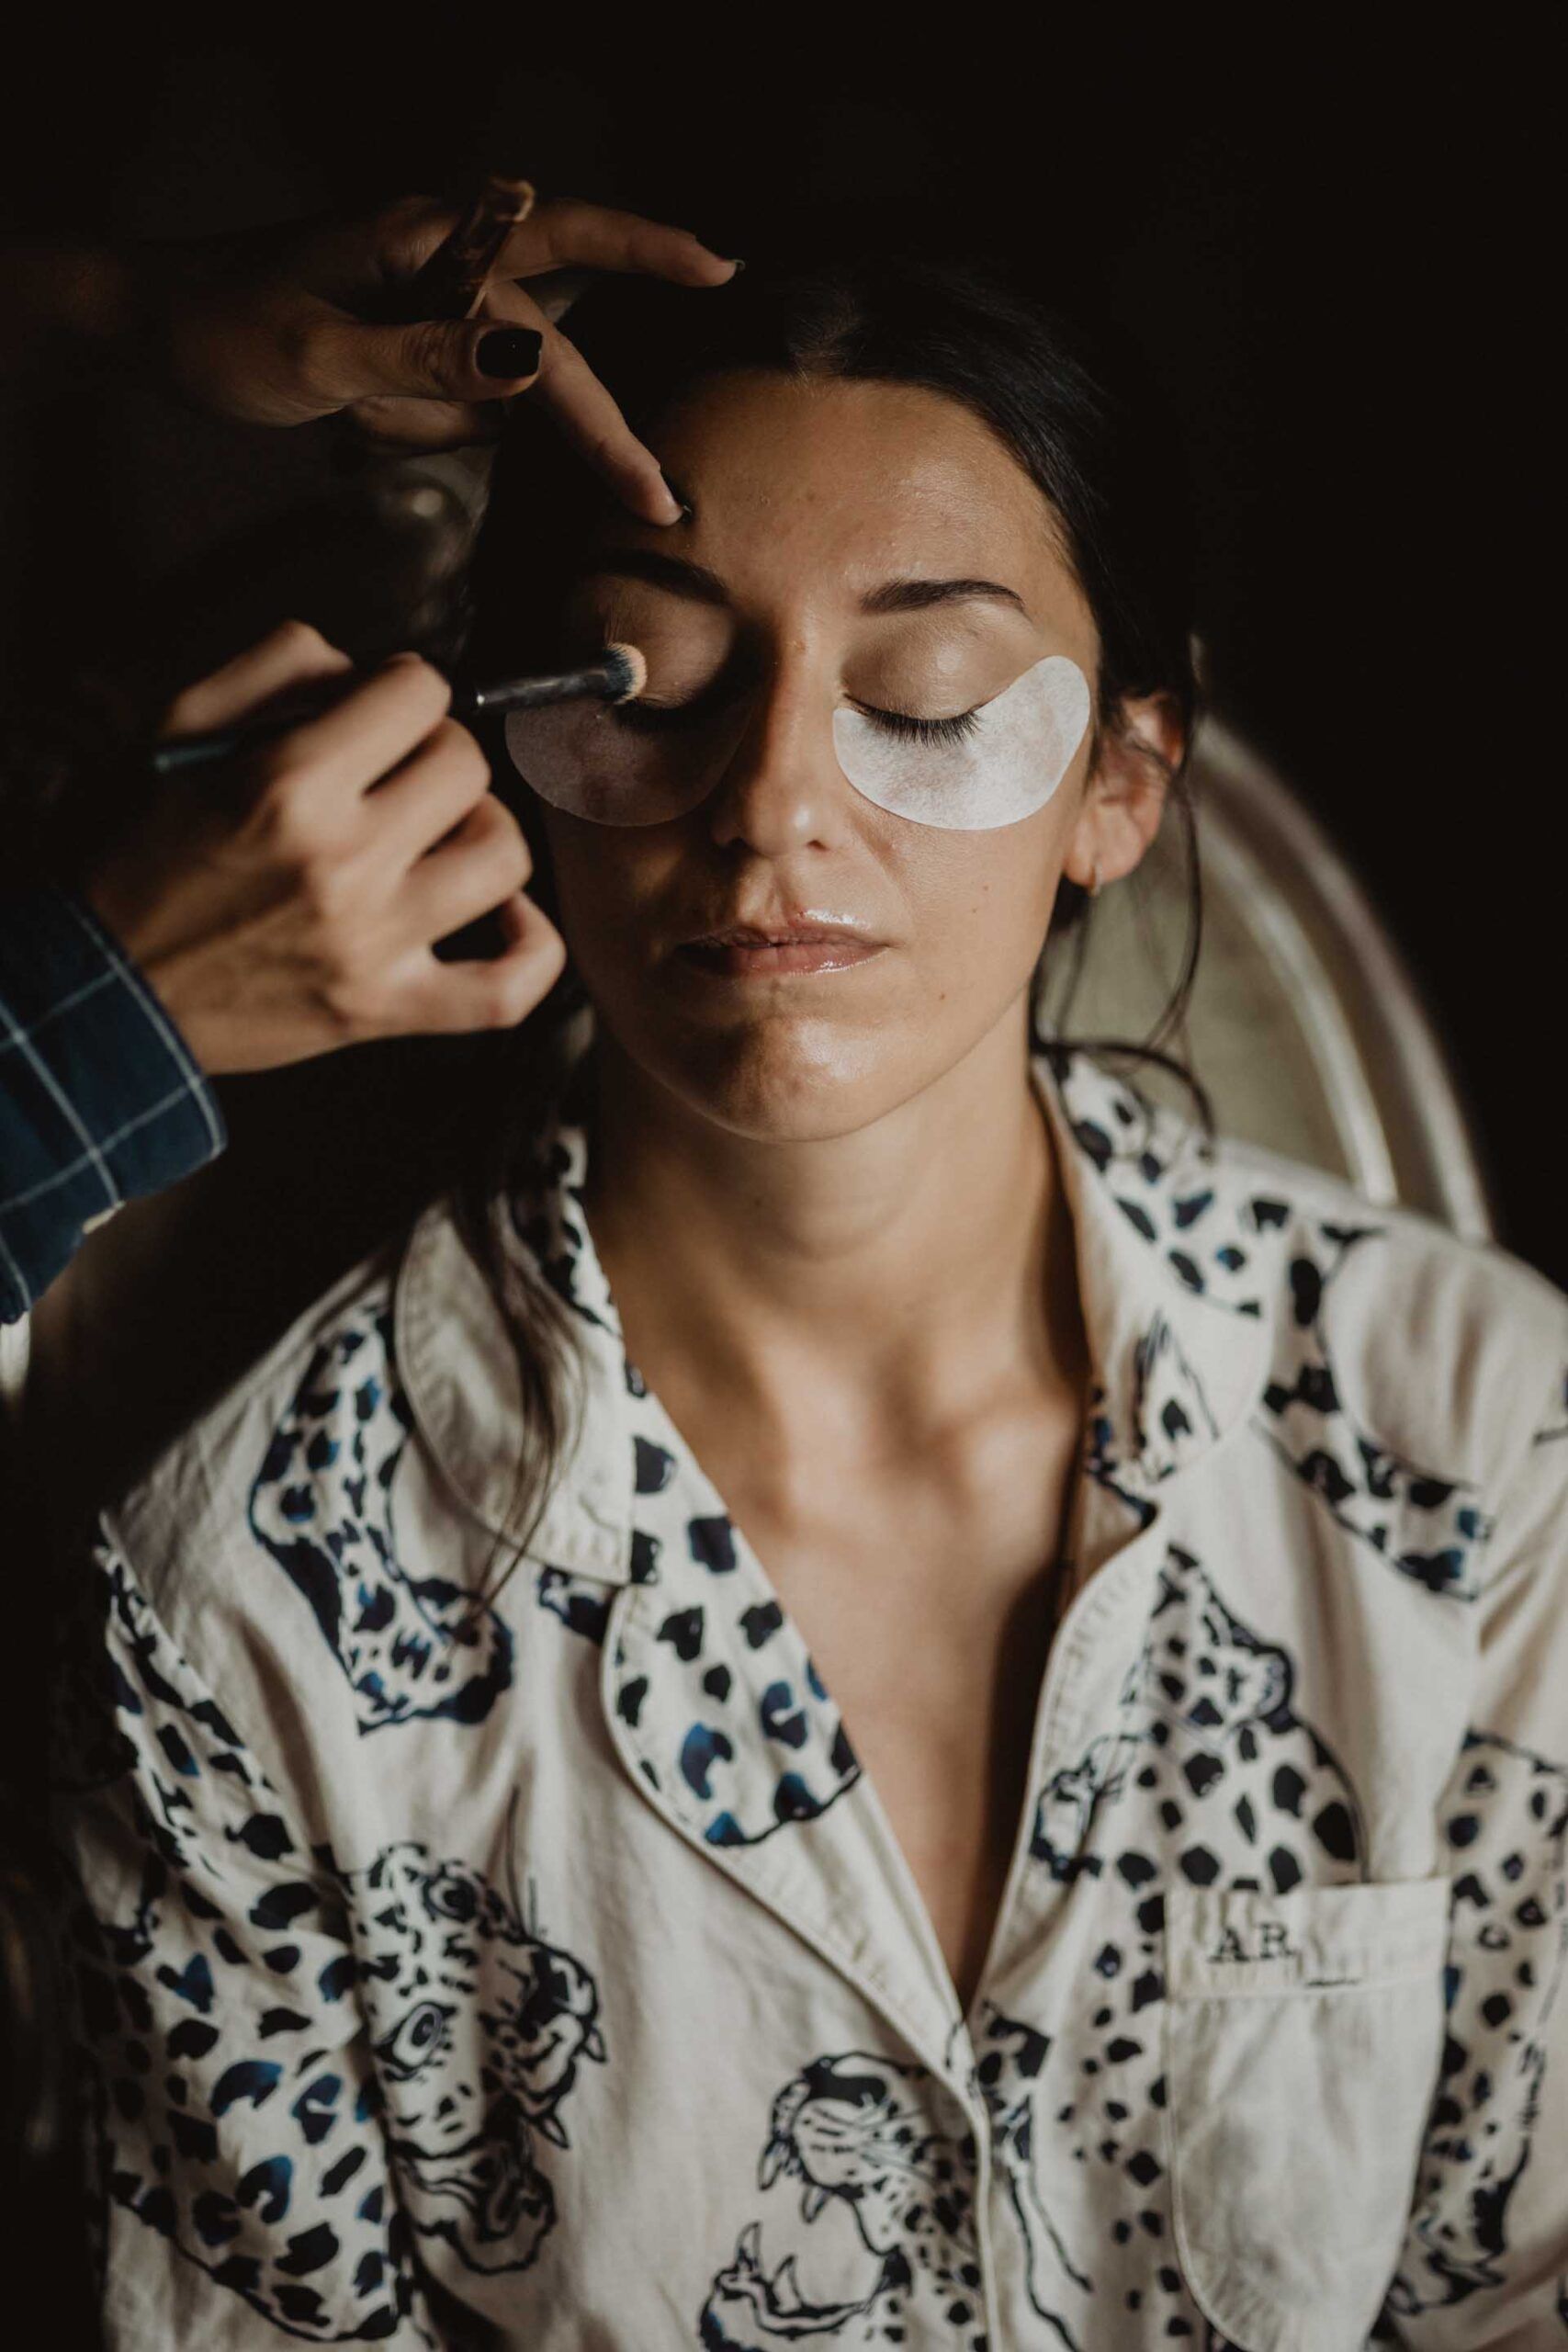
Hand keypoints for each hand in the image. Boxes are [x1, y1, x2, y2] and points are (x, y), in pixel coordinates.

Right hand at [82, 621, 567, 1073]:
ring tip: (443, 833)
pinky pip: (507, 988)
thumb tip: (361, 665)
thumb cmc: (143, 857)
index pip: (418, 694)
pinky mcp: (386, 1009)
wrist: (112, 987)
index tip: (384, 708)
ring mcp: (373, 942)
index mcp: (289, 782)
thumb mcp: (178, 732)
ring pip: (502, 856)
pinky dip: (530, 948)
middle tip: (402, 771)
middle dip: (438, 751)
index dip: (404, 689)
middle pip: (466, 765)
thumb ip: (272, 670)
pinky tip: (505, 913)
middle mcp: (342, 860)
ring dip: (482, 830)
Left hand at [144, 194, 738, 520]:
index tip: (711, 295)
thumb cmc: (223, 323)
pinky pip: (453, 415)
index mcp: (428, 239)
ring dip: (425, 427)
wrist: (153, 325)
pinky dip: (409, 430)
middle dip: (584, 423)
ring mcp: (434, 313)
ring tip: (342, 412)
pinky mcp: (419, 354)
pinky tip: (346, 418)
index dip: (637, 285)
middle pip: (548, 352)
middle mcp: (445, 265)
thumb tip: (534, 363)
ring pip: (490, 401)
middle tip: (652, 497)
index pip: (556, 270)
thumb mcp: (321, 350)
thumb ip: (430, 359)